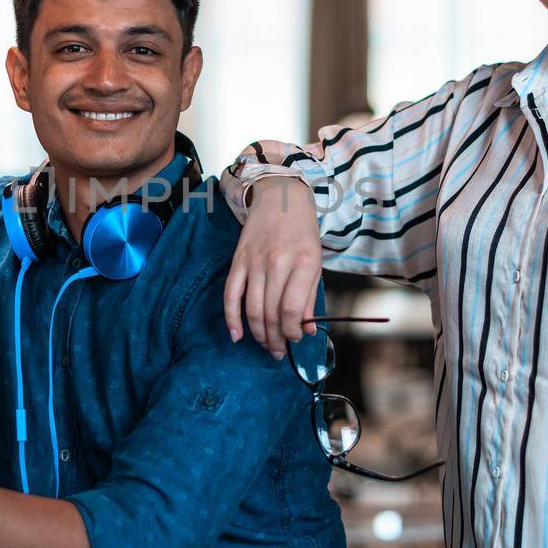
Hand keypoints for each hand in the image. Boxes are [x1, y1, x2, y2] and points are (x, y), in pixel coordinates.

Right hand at [223, 175, 321, 359]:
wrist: (280, 196)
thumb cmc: (302, 231)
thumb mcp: (316, 261)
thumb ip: (309, 296)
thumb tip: (306, 330)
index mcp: (305, 263)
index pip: (293, 310)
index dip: (292, 332)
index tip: (295, 339)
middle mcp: (278, 263)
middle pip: (271, 314)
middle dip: (275, 339)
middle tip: (278, 351)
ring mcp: (255, 261)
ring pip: (252, 309)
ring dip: (258, 334)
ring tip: (265, 345)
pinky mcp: (238, 260)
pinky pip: (230, 294)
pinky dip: (231, 318)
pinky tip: (237, 335)